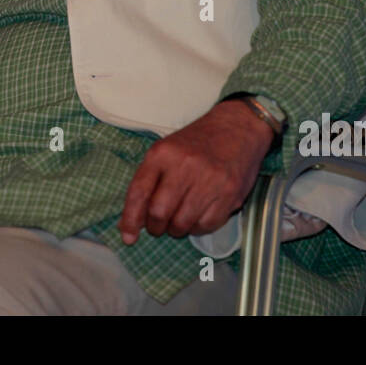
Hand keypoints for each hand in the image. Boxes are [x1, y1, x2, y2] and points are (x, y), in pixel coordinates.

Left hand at [118, 98, 276, 244]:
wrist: (237, 128)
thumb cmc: (197, 143)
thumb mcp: (166, 151)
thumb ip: (148, 182)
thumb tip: (133, 221)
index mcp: (163, 153)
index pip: (139, 192)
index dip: (130, 219)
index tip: (128, 236)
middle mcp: (185, 165)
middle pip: (159, 212)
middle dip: (155, 227)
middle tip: (158, 225)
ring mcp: (210, 180)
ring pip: (182, 223)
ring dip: (177, 229)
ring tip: (179, 219)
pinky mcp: (230, 193)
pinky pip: (206, 225)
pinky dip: (198, 227)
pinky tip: (197, 216)